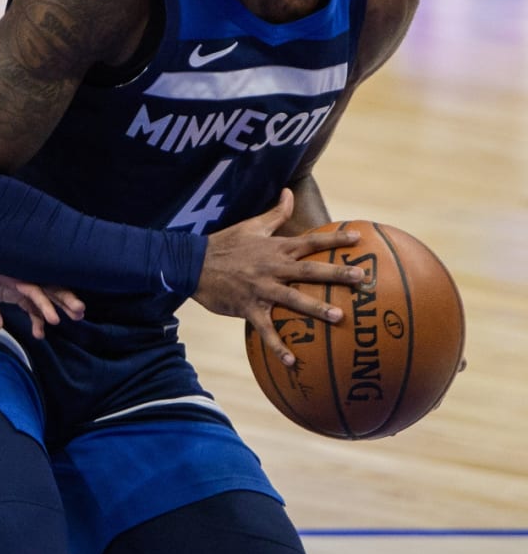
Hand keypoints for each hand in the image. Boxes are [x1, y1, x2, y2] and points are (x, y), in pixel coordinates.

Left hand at [0, 253, 84, 339]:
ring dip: (55, 307)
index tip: (56, 316)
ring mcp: (13, 280)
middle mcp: (14, 272)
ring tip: (74, 319)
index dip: (45, 300)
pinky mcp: (8, 288)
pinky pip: (27, 302)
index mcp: (6, 266)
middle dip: (63, 298)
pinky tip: (41, 332)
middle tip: (80, 313)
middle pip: (44, 284)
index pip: (32, 284)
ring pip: (40, 294)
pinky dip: (36, 315)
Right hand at [194, 189, 362, 366]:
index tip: (359, 239)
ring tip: (338, 317)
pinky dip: (278, 345)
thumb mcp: (251, 226)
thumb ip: (275, 213)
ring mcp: (260, 288)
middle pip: (309, 270)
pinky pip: (265, 329)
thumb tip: (288, 191)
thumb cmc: (224, 243)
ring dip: (315, 308)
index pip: (310, 241)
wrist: (192, 263)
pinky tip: (292, 362)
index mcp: (275, 248)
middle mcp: (272, 267)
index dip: (334, 239)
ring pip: (292, 298)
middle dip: (336, 273)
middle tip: (361, 278)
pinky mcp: (248, 307)